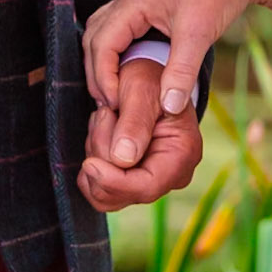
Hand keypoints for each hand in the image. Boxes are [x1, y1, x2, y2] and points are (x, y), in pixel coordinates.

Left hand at [78, 58, 203, 212]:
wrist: (150, 78)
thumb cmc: (149, 78)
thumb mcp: (141, 89)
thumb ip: (134, 123)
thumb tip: (122, 159)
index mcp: (183, 154)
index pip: (146, 187)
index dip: (113, 181)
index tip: (88, 163)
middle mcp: (172, 174)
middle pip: (122, 193)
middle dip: (101, 155)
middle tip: (105, 113)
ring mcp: (152, 179)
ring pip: (105, 193)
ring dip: (95, 152)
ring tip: (106, 117)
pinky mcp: (133, 179)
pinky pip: (99, 188)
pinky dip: (92, 159)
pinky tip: (102, 131)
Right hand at [82, 0, 264, 113]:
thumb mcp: (199, 35)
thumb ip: (182, 73)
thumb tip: (167, 108)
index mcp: (133, 1)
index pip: (101, 44)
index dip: (103, 77)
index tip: (116, 104)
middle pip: (93, 38)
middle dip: (96, 72)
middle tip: (110, 104)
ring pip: (102, 31)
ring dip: (102, 61)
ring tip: (114, 90)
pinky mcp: (147, 2)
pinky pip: (118, 28)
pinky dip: (116, 50)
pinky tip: (128, 69)